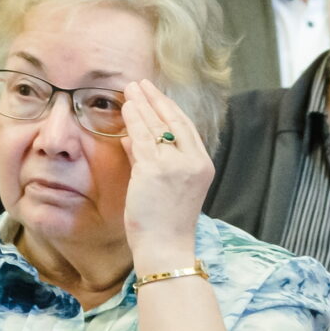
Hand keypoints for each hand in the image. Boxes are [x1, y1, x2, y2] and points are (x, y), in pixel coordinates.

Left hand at [118, 81, 215, 272]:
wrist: (166, 247)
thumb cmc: (164, 223)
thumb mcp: (163, 187)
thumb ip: (149, 160)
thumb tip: (132, 138)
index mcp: (202, 166)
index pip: (187, 129)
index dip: (170, 109)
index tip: (156, 95)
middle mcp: (194, 162)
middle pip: (175, 122)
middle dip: (156, 100)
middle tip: (141, 83)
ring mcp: (176, 165)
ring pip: (157, 127)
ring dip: (142, 105)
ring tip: (129, 90)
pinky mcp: (156, 170)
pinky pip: (142, 138)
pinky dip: (133, 120)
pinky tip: (126, 108)